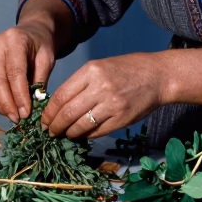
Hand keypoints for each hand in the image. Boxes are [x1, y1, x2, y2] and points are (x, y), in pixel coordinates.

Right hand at [0, 20, 55, 122]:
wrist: (31, 31)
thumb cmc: (41, 45)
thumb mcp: (47, 58)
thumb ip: (40, 79)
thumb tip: (34, 104)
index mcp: (15, 40)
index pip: (15, 72)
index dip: (19, 95)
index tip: (26, 113)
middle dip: (7, 103)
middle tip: (18, 119)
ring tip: (12, 116)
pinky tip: (5, 108)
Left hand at [39, 53, 166, 138]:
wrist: (157, 76)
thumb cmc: (126, 69)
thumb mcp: (100, 67)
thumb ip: (80, 83)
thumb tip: (59, 105)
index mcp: (91, 71)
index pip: (62, 95)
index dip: (50, 112)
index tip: (44, 120)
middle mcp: (100, 87)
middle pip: (68, 112)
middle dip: (55, 125)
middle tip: (50, 131)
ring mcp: (112, 105)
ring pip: (81, 125)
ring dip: (69, 133)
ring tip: (64, 134)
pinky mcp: (122, 119)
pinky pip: (97, 132)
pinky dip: (86, 135)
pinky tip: (81, 134)